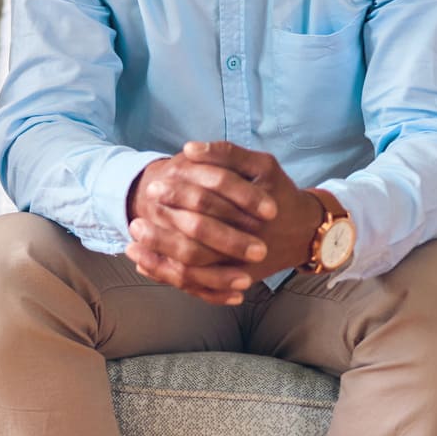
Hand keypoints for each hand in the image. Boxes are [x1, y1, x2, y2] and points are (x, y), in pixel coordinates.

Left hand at [123, 142, 321, 302]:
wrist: (304, 231)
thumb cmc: (279, 192)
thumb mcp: (262, 165)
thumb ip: (227, 154)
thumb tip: (188, 149)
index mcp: (254, 211)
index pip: (209, 204)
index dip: (178, 195)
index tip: (153, 187)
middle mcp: (248, 244)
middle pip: (198, 244)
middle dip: (162, 233)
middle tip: (135, 222)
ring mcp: (242, 266)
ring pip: (195, 271)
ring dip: (159, 259)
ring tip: (132, 246)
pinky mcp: (235, 281)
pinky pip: (198, 286)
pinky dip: (169, 276)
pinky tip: (144, 265)